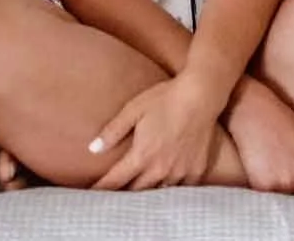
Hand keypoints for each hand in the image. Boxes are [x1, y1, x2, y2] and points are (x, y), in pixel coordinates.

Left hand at [88, 74, 225, 189]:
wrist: (201, 95)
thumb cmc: (165, 99)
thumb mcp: (133, 110)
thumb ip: (113, 131)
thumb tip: (92, 149)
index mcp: (141, 156)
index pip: (115, 180)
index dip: (102, 189)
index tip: (92, 195)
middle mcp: (160, 169)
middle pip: (136, 192)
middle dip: (122, 195)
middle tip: (112, 197)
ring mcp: (179, 172)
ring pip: (158, 193)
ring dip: (146, 194)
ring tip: (137, 197)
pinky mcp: (196, 170)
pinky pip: (180, 188)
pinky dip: (170, 189)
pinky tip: (165, 186)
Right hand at [222, 80, 293, 193]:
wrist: (255, 110)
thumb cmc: (284, 119)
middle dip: (290, 186)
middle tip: (279, 168)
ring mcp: (285, 184)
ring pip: (281, 197)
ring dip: (275, 187)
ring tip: (268, 166)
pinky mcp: (264, 185)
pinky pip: (263, 195)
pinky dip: (260, 186)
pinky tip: (258, 167)